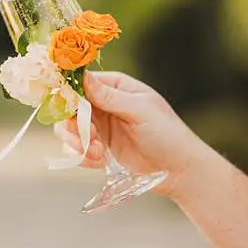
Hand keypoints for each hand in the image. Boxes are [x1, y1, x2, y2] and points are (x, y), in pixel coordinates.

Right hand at [52, 71, 205, 196]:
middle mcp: (104, 104)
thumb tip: (82, 77)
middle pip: (70, 107)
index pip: (82, 82)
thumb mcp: (140, 111)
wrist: (178, 170)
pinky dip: (82, 156)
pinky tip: (99, 162)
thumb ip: (110, 97)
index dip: (70, 94)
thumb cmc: (167, 134)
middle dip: (74, 124)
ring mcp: (100, 126)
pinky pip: (76, 149)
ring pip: (69, 129)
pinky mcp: (98, 148)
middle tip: (89, 138)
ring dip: (77, 142)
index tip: (69, 109)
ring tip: (97, 153)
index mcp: (116, 86)